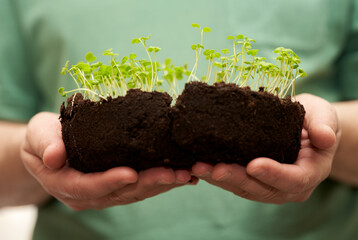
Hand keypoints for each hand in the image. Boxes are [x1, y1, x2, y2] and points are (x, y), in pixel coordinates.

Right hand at [21, 112, 195, 210]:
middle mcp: (87, 195)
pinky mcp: (118, 186)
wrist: (49, 147)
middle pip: (119, 193)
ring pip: (135, 193)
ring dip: (160, 184)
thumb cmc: (43, 138)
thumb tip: (54, 157)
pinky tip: (182, 175)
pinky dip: (161, 182)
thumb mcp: (38, 136)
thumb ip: (45, 144)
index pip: (88, 187)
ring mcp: (104, 193)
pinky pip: (141, 187)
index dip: (109, 181)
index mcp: (65, 184)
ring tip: (183, 174)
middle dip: (147, 184)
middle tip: (171, 173)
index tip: (130, 173)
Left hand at [192, 93, 339, 203]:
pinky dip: (216, 175)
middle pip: (261, 188)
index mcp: (309, 173)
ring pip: (243, 188)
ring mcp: (268, 185)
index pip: (293, 179)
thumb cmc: (314, 120)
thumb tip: (325, 138)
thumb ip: (324, 125)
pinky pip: (234, 181)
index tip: (253, 164)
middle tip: (213, 168)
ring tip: (198, 167)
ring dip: (219, 179)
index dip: (273, 174)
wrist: (304, 128)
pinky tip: (198, 165)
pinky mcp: (252, 180)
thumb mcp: (324, 116)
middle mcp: (287, 186)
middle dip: (236, 178)